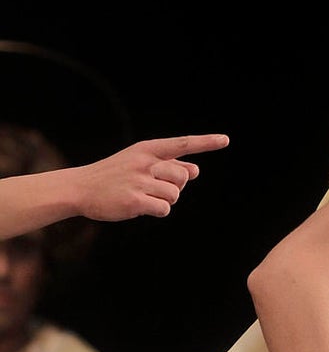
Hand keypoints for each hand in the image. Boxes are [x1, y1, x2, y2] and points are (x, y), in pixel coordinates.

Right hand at [75, 133, 229, 220]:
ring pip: (175, 195)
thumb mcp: (140, 162)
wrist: (80, 188)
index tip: (225, 140)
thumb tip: (195, 170)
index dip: (206, 142)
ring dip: (165, 200)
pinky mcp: (135, 200)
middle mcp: (145, 162)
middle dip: (174, 186)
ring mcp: (139, 181)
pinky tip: (140, 206)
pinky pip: (164, 209)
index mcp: (148, 149)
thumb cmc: (115, 175)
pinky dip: (158, 211)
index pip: (183, 144)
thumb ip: (168, 165)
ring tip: (143, 196)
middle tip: (151, 187)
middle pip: (183, 177)